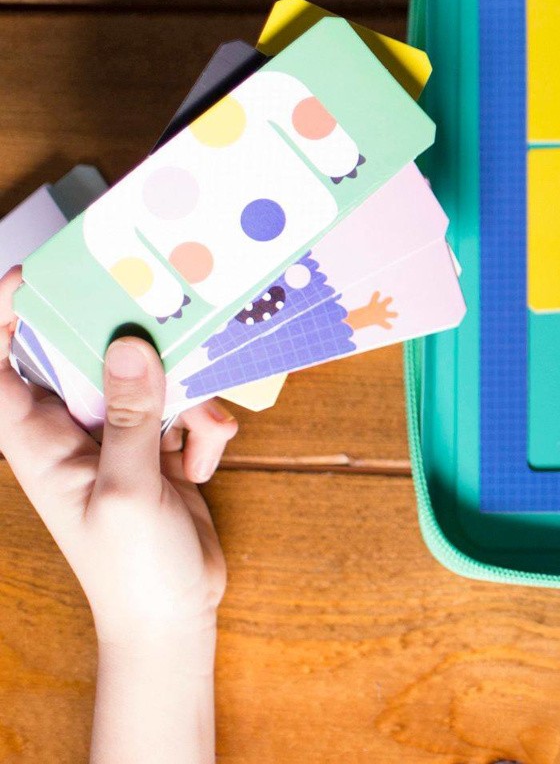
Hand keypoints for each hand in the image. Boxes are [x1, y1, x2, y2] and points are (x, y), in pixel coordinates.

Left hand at [0, 265, 234, 761]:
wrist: (173, 619)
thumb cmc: (130, 568)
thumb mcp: (128, 489)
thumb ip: (128, 415)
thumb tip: (127, 342)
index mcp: (39, 442)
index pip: (5, 367)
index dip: (11, 317)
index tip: (45, 274)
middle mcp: (74, 431)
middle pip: (92, 358)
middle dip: (136, 347)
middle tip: (171, 319)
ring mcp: (117, 438)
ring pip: (150, 380)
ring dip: (186, 399)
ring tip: (204, 432)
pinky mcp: (158, 447)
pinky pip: (184, 409)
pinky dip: (202, 430)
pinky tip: (207, 462)